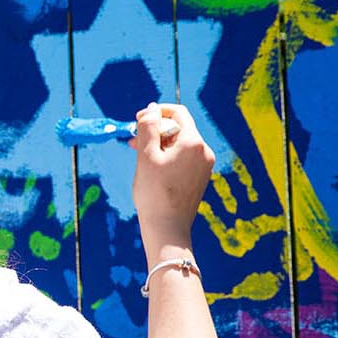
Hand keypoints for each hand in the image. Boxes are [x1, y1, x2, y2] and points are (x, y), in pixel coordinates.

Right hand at [129, 102, 214, 249]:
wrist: (168, 228)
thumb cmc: (154, 193)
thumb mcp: (146, 155)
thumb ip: (148, 126)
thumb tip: (152, 108)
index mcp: (193, 142)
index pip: (177, 113)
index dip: (156, 112)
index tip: (138, 121)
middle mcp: (204, 151)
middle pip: (178, 128)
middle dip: (154, 131)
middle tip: (133, 141)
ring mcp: (204, 165)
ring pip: (179, 144)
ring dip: (158, 144)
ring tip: (139, 155)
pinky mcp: (200, 177)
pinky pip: (183, 157)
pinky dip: (167, 156)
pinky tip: (152, 167)